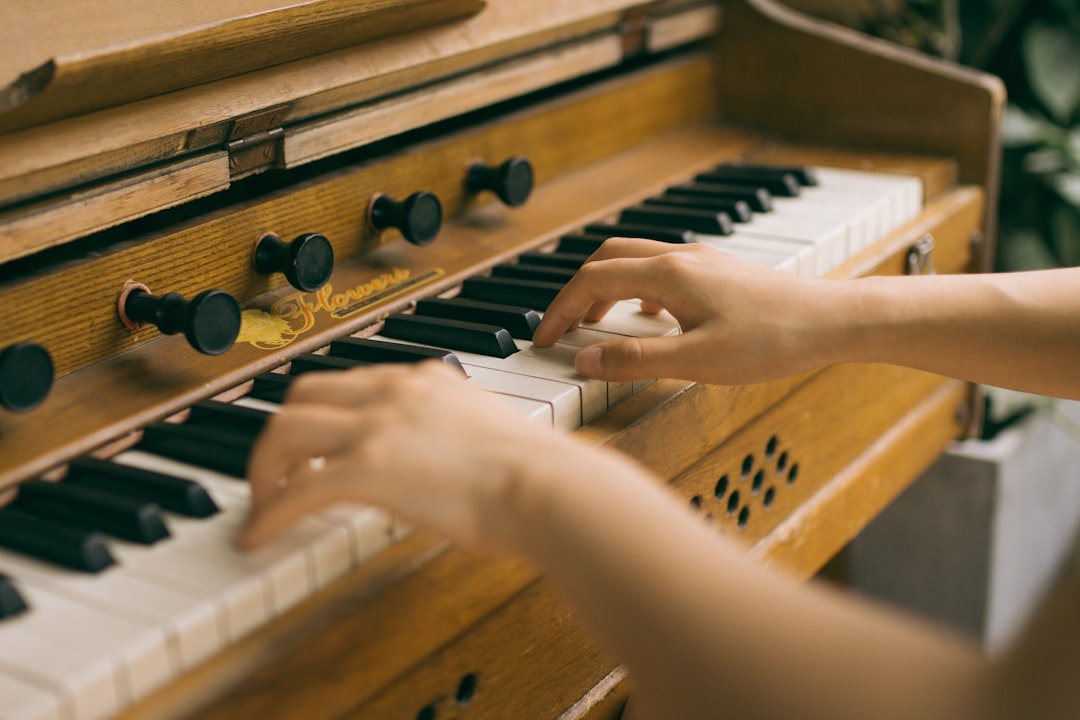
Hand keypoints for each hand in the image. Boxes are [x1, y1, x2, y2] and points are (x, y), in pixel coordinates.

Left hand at [240, 361, 576, 553]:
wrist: (545, 486)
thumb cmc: (535, 473)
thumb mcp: (488, 432)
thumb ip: (456, 433)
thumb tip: (448, 463)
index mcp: (425, 379)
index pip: (352, 381)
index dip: (324, 414)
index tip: (317, 443)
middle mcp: (393, 390)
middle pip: (303, 393)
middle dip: (282, 433)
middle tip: (279, 470)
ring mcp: (376, 425)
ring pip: (284, 430)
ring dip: (264, 467)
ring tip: (264, 501)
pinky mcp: (367, 468)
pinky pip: (295, 491)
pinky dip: (268, 515)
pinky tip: (257, 537)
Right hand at [532, 238, 846, 384]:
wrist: (832, 320)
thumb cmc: (773, 340)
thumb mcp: (697, 360)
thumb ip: (635, 359)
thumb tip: (584, 359)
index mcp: (668, 274)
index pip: (592, 280)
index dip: (560, 309)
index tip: (544, 338)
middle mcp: (681, 256)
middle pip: (608, 258)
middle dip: (576, 291)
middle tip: (562, 327)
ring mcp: (701, 261)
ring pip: (635, 260)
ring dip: (606, 287)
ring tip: (594, 322)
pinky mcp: (718, 272)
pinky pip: (662, 269)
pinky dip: (637, 288)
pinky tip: (649, 316)